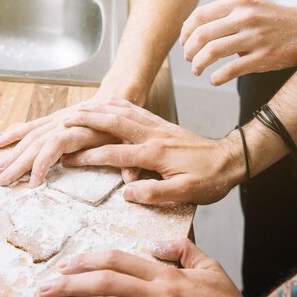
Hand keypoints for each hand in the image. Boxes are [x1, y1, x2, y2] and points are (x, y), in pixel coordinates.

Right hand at [0, 96, 140, 186]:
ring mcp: (58, 120)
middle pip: (36, 144)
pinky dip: (15, 134)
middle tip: (2, 182)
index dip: (42, 164)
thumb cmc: (127, 124)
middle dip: (17, 164)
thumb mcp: (132, 144)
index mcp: (83, 130)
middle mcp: (66, 123)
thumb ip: (130, 161)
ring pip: (30, 137)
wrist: (123, 94)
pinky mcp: (55, 118)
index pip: (55, 146)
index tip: (34, 183)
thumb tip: (131, 179)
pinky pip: (31, 126)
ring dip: (12, 153)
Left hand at [39, 239, 245, 296]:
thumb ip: (179, 249)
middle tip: (44, 288)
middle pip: (107, 283)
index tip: (65, 264)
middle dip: (71, 283)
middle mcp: (160, 294)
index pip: (119, 260)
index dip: (87, 260)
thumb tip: (151, 245)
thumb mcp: (207, 267)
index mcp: (166, 274)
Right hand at [61, 97, 243, 204]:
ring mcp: (157, 128)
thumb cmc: (209, 179)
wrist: (231, 159)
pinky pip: (136, 110)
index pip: (114, 154)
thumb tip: (127, 193)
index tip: (68, 160)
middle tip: (64, 120)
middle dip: (87, 121)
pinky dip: (118, 105)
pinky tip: (109, 102)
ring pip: (122, 113)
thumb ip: (156, 192)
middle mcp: (152, 136)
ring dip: (99, 109)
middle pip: (113, 124)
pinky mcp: (162, 125)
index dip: (89, 157)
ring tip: (78, 107)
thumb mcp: (186, 193)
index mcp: (155, 154)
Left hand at [179, 0, 296, 85]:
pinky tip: (214, 79)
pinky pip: (229, 70)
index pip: (199, 15)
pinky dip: (216, 77)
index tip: (184, 42)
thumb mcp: (250, 8)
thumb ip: (224, 16)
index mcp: (239, 3)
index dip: (186, 32)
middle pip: (202, 35)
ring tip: (197, 70)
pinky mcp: (263, 58)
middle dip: (189, 50)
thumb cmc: (273, 21)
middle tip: (189, 59)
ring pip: (212, 52)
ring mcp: (255, 38)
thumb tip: (192, 32)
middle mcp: (246, 18)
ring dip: (198, 64)